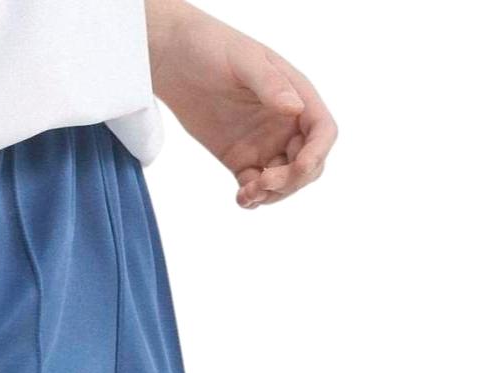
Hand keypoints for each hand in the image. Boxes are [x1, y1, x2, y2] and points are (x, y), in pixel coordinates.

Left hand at [147, 2, 336, 207]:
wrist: (175, 59)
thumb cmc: (212, 47)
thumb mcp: (244, 60)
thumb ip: (270, 84)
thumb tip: (296, 108)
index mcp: (296, 95)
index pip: (322, 132)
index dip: (317, 154)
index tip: (300, 168)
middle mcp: (286, 123)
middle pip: (307, 165)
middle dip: (292, 180)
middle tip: (264, 183)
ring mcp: (264, 143)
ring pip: (283, 181)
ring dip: (272, 195)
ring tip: (247, 194)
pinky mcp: (240, 159)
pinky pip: (255, 187)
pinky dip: (252, 199)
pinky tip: (241, 199)